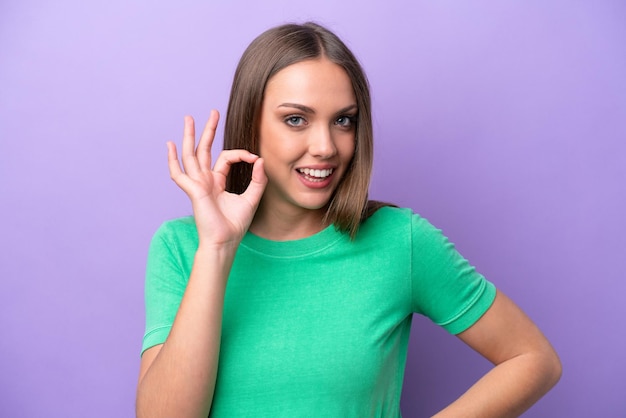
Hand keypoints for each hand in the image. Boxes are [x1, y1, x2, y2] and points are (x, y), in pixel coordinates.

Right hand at [167, 110, 266, 246]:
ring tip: (189, 118)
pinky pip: (178, 174)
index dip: (240, 154)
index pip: (225, 157)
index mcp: (217, 181)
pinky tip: (170, 145)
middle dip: (208, 130)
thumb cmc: (235, 224)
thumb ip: (258, 180)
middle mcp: (205, 180)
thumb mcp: (252, 198)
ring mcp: (197, 184)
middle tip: (213, 112)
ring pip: (191, 155)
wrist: (225, 241)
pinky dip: (172, 160)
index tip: (254, 158)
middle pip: (204, 149)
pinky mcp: (193, 190)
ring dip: (189, 136)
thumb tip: (260, 160)